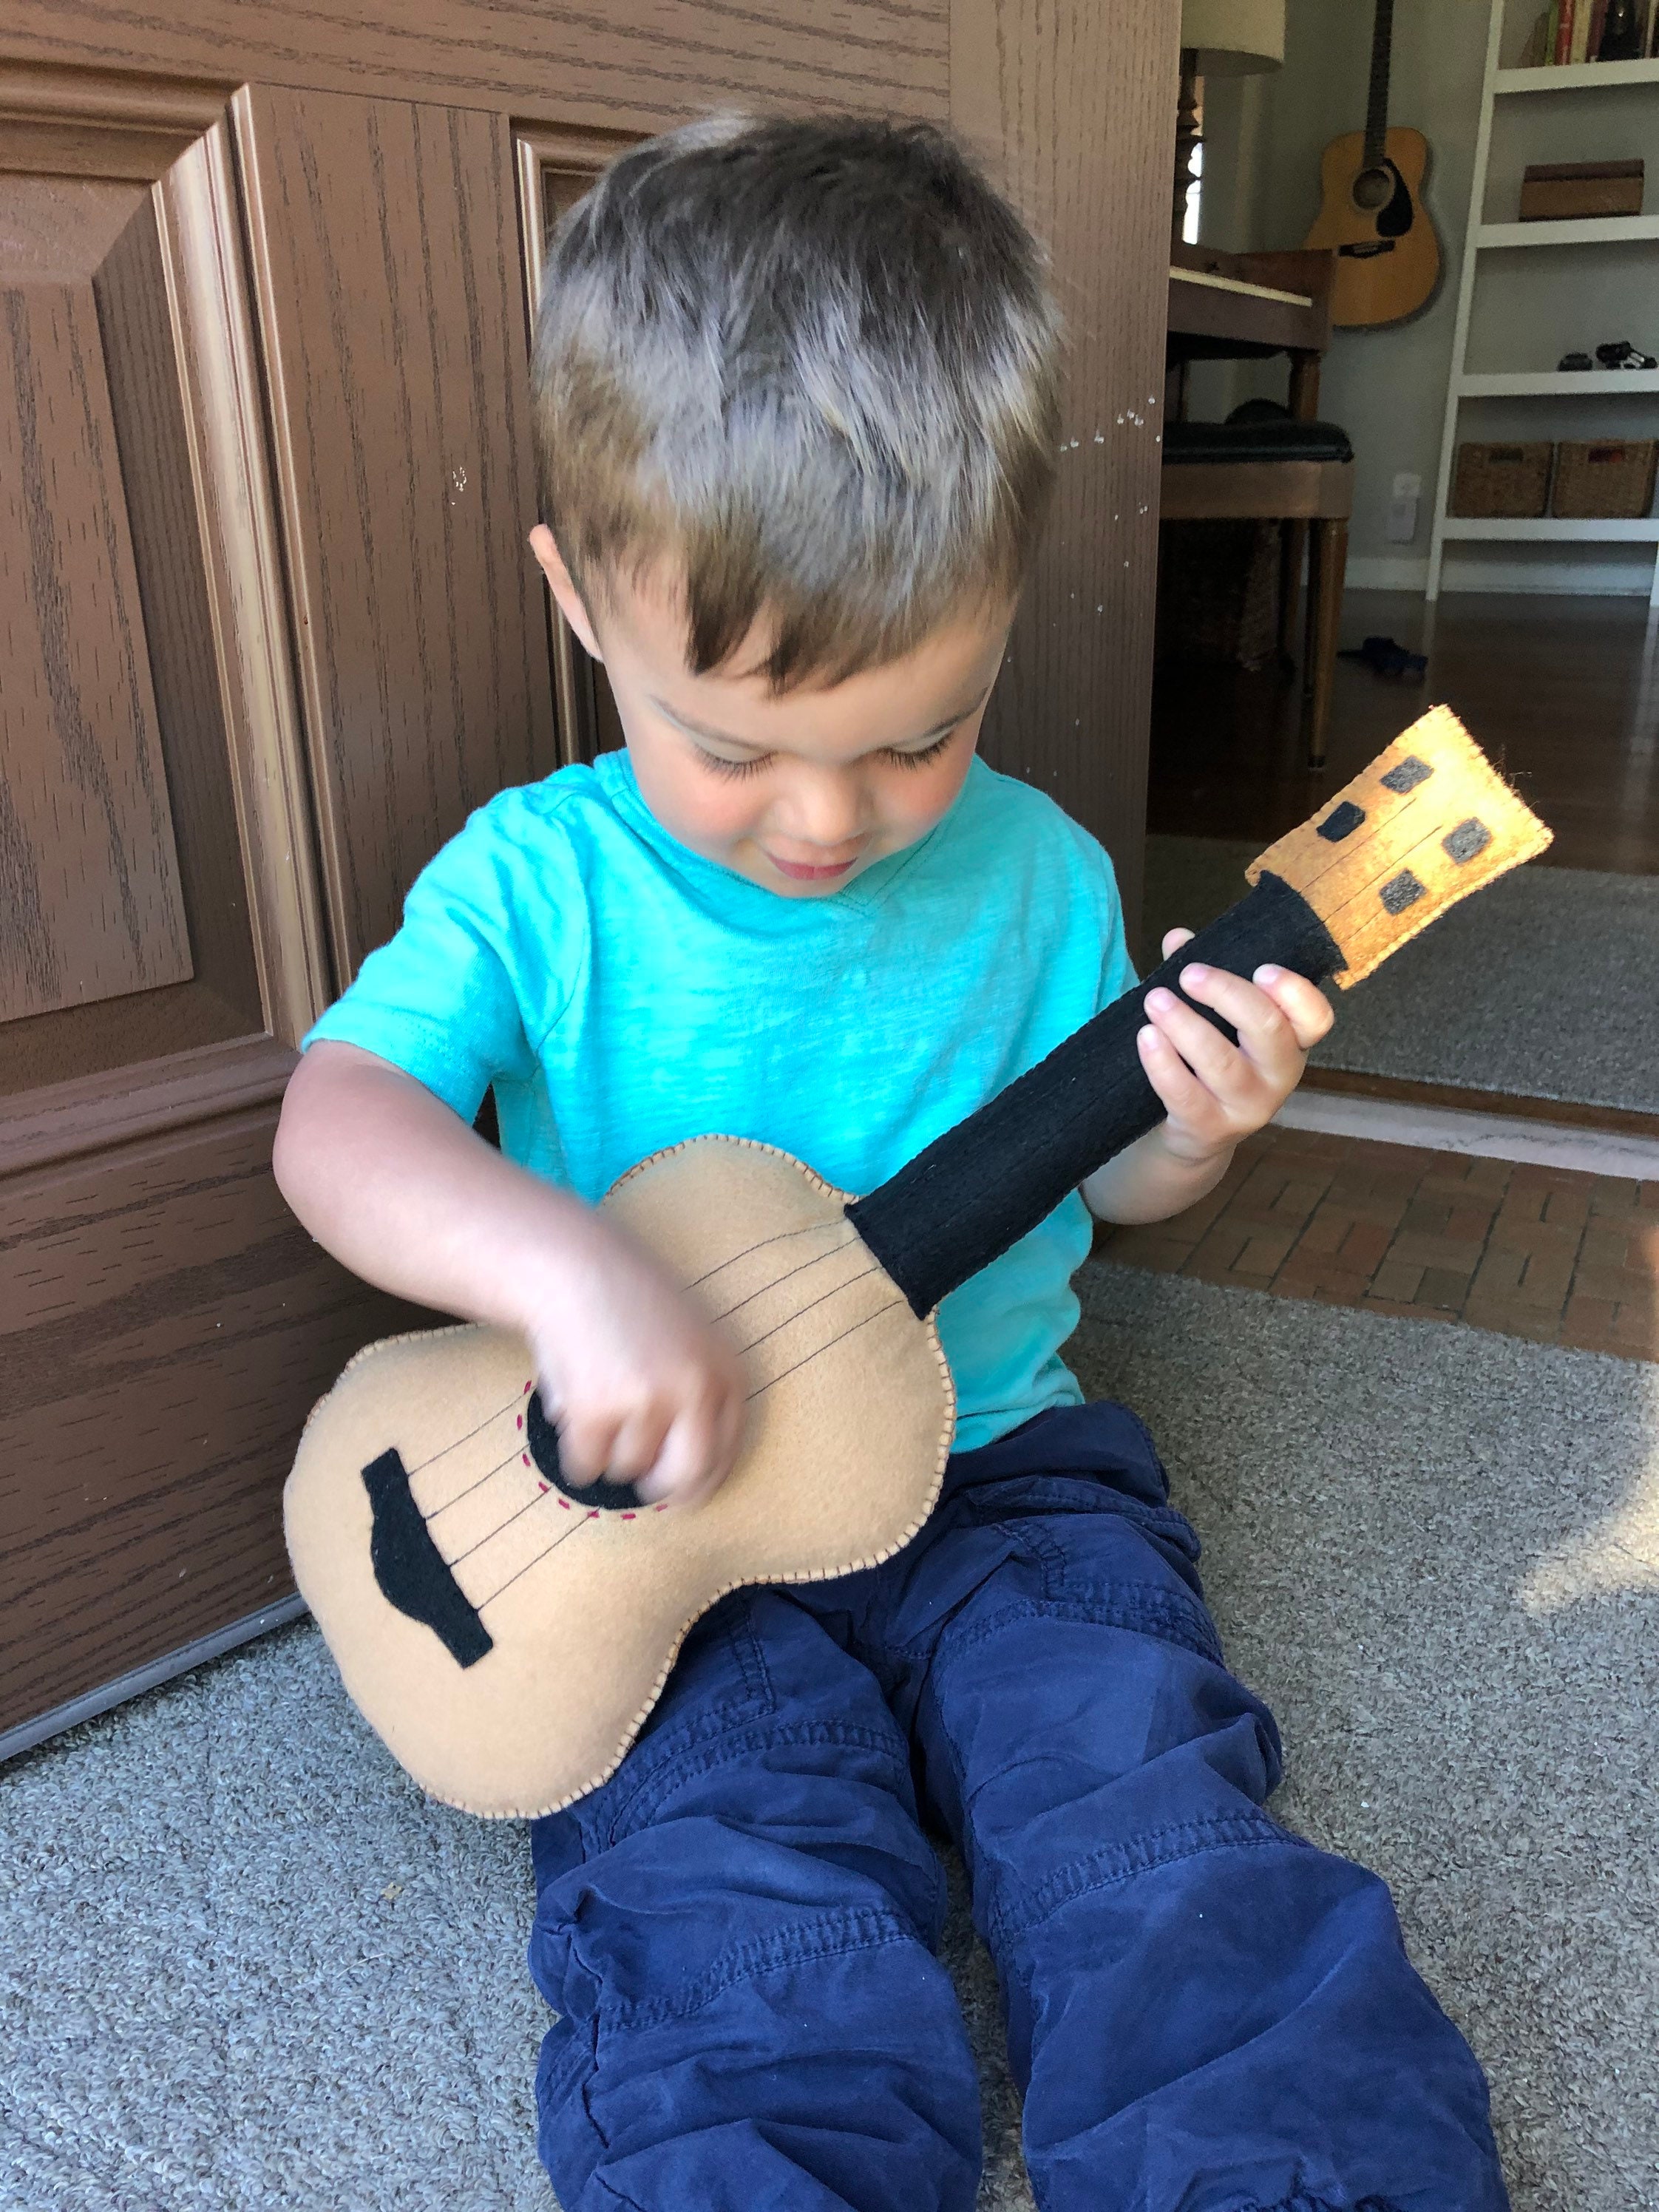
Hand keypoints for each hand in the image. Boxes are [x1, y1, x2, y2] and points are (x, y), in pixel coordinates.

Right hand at [518, 1211, 746, 1508]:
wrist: (574, 1266)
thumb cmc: (629, 1302)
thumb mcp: (690, 1340)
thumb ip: (699, 1396)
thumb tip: (687, 1480)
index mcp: (725, 1373)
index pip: (724, 1455)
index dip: (699, 1481)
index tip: (680, 1493)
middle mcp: (696, 1390)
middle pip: (686, 1476)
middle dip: (660, 1488)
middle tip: (641, 1486)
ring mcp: (647, 1401)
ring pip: (628, 1468)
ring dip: (608, 1451)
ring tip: (597, 1402)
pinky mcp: (597, 1410)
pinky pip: (587, 1462)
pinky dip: (575, 1449)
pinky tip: (572, 1405)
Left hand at [1137, 926, 1333, 1166]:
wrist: (1195, 1135)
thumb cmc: (1210, 1063)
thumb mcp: (1216, 1021)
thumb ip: (1201, 979)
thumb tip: (1177, 939)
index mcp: (1291, 1042)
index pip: (1317, 1018)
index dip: (1295, 993)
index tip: (1262, 969)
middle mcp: (1279, 1076)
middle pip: (1269, 1030)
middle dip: (1227, 994)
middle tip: (1189, 974)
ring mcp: (1248, 1107)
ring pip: (1221, 1062)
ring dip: (1185, 1025)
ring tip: (1154, 1000)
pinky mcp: (1211, 1128)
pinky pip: (1186, 1094)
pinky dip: (1163, 1063)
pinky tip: (1146, 1037)